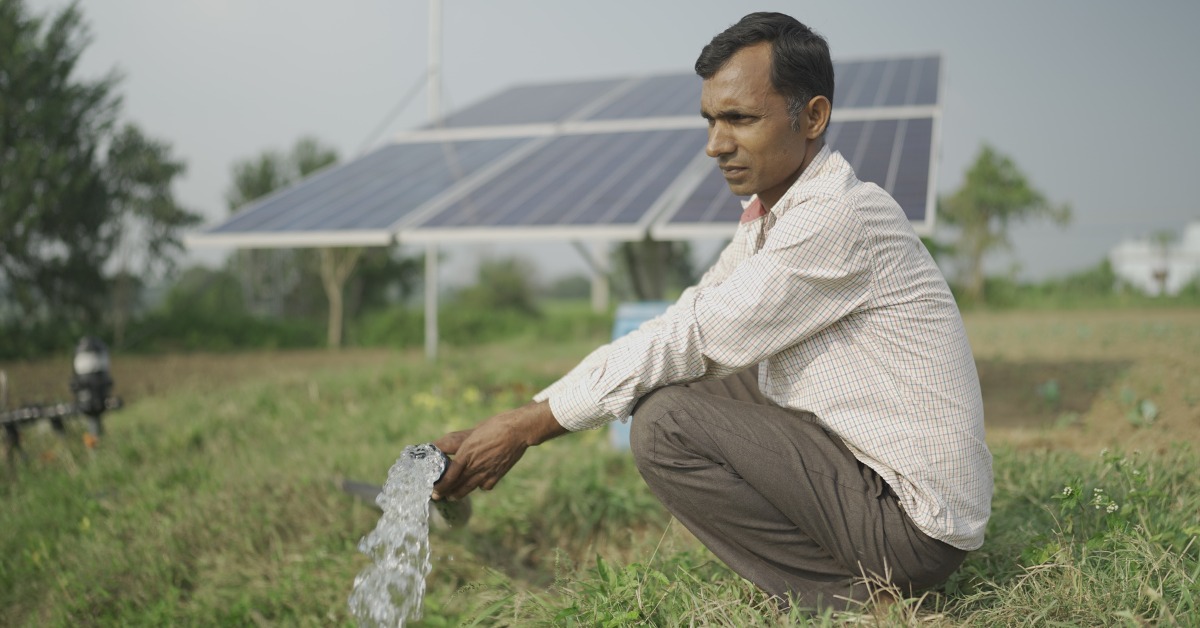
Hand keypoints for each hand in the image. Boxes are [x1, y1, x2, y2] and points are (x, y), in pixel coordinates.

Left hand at [431, 401, 565, 500]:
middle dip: (446, 492)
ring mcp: (487, 472)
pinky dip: (480, 486)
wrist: (518, 430)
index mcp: (466, 453)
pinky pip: (485, 486)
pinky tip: (479, 483)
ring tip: (453, 496)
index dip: (441, 487)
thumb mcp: (474, 432)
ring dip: (459, 493)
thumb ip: (464, 445)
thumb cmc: (495, 426)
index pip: (449, 476)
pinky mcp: (497, 475)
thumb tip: (450, 447)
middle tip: (439, 496)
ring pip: (469, 488)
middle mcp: (475, 465)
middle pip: (457, 485)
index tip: (435, 492)